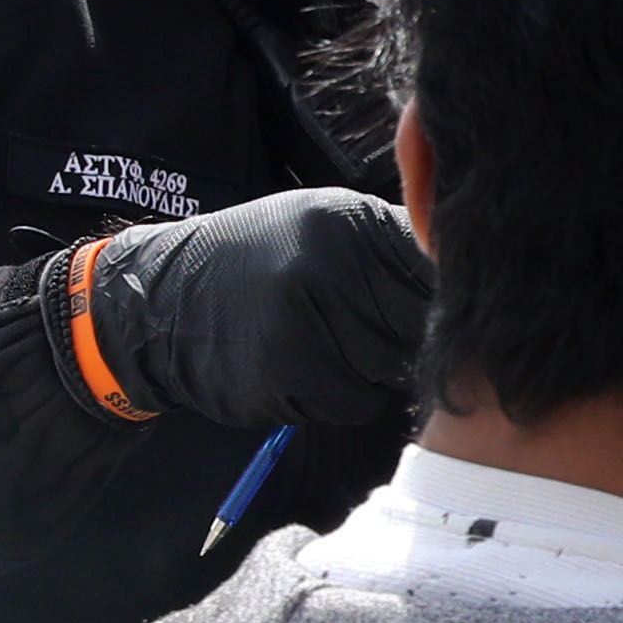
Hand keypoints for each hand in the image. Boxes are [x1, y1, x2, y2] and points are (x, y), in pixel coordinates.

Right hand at [80, 188, 431, 431]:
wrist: (158, 302)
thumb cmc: (250, 265)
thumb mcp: (315, 227)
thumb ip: (385, 247)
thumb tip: (464, 283)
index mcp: (347, 221)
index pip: (431, 269)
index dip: (438, 301)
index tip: (424, 316)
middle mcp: (332, 263)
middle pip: (416, 325)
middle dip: (398, 340)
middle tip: (356, 335)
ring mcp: (309, 318)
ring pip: (388, 369)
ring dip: (366, 371)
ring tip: (320, 347)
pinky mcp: (289, 371)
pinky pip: (353, 401)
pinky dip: (336, 398)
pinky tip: (299, 372)